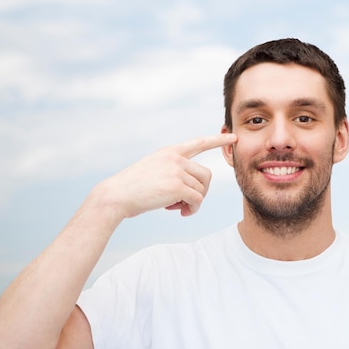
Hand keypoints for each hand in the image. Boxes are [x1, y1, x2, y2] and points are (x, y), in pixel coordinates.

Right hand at [96, 133, 236, 218]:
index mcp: (170, 152)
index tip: (233, 136)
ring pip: (202, 190)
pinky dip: (192, 209)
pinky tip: (179, 212)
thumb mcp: (154, 171)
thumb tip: (193, 192)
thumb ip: (174, 173)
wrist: (116, 196)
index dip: (217, 139)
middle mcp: (175, 158)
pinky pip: (197, 200)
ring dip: (194, 203)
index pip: (199, 143)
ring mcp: (177, 171)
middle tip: (185, 203)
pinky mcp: (177, 186)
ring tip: (178, 207)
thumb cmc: (133, 189)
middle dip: (200, 192)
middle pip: (206, 176)